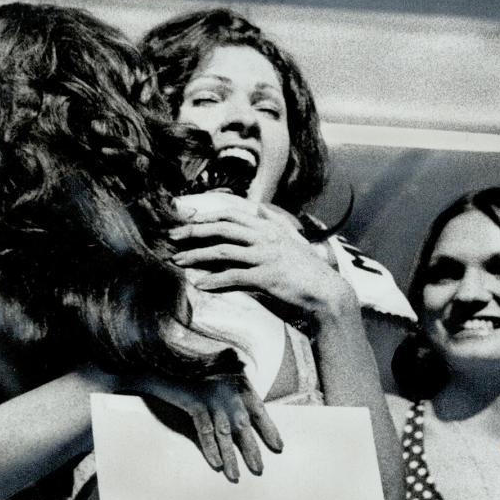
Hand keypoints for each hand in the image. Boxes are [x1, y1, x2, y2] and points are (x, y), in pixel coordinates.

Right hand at [128, 371, 282, 482]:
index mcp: (240, 384)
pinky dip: (210, 448)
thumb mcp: (222, 377)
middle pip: (244, 426)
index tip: (278, 448)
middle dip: (252, 450)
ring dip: (231, 457)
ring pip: (225, 433)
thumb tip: (244, 419)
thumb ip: (234, 394)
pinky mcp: (195, 402)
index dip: (269, 430)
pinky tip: (216, 463)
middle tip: (258, 470)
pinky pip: (205, 430)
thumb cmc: (195, 370)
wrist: (166, 359)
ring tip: (235, 476)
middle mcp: (230, 391)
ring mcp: (213, 397)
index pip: (259, 411)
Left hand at [169, 196, 347, 318]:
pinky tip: (200, 285)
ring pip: (222, 250)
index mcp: (269, 227)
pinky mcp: (266, 276)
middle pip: (221, 227)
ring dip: (196, 255)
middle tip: (172, 237)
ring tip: (178, 261)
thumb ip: (274, 222)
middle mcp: (265, 237)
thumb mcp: (292, 239)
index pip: (232, 212)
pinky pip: (233, 276)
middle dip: (193, 231)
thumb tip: (258, 207)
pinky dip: (214, 281)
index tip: (187, 220)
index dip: (207, 214)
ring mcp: (265, 256)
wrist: (327, 292)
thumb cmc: (309, 270)